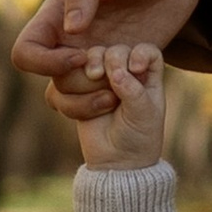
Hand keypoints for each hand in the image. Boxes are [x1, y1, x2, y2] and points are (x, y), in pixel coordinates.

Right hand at [12, 0, 205, 121]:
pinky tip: (140, 80)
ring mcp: (94, 58)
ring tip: (127, 80)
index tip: (82, 56)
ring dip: (98, 97)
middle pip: (55, 83)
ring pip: (75, 98)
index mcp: (56, 17)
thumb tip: (70, 29)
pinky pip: (103, 98)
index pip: (26, 54)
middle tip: (113, 71)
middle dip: (83, 84)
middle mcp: (69, 42)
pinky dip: (117, 99)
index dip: (47, 64)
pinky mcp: (120, 69)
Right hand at [73, 44, 167, 170]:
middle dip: (110, 61)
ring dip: (89, 79)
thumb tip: (114, 72)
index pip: (145, 49)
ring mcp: (99, 79)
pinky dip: (73, 95)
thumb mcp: (144, 114)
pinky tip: (85, 113)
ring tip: (104, 103)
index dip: (139, 53)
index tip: (136, 69)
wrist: (116, 162)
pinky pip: (65, 79)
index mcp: (146, 74)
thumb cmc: (138, 137)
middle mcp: (123, 71)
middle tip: (107, 79)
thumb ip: (132, 90)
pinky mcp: (77, 90)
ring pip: (86, 59)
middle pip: (113, 49)